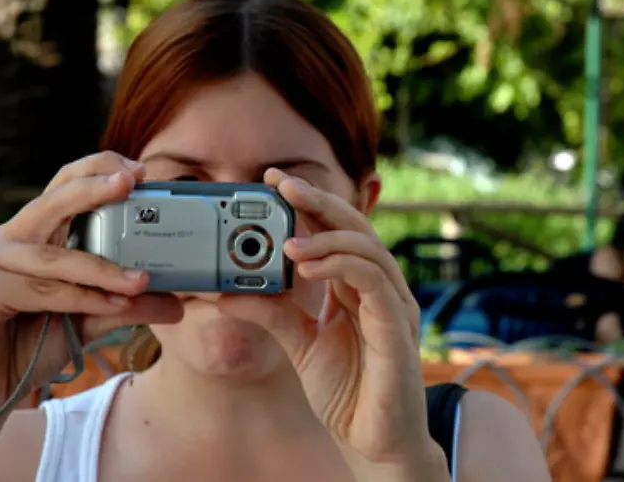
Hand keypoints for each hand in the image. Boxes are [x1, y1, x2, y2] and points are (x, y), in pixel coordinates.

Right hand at [0, 152, 181, 409]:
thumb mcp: (89, 319)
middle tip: (131, 182)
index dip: (98, 171)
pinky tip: (115, 304)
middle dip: (94, 188)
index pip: (66, 186)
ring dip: (102, 269)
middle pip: (54, 202)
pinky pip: (43, 291)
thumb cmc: (32, 342)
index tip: (139, 171)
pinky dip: (82, 298)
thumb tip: (175, 303)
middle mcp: (17, 241)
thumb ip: (127, 306)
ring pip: (54, 256)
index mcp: (41, 234)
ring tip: (142, 280)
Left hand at [220, 169, 447, 480]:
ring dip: (325, 236)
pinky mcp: (398, 325)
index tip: (274, 183)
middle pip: (356, 227)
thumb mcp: (298, 343)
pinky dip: (341, 265)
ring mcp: (393, 304)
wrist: (373, 441)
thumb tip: (225, 290)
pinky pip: (373, 280)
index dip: (310, 205)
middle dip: (319, 201)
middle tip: (281, 184)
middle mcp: (380, 288)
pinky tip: (308, 266)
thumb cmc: (346, 391)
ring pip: (367, 246)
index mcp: (358, 287)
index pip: (338, 233)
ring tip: (286, 242)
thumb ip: (271, 312)